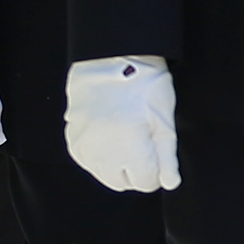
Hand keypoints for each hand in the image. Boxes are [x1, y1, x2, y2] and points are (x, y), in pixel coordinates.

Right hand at [65, 55, 177, 191]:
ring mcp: (85, 146)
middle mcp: (103, 149)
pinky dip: (101, 158)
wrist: (110, 59)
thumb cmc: (143, 85)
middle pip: (124, 183)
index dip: (156, 171)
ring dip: (118, 167)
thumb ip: (167, 156)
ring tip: (126, 139)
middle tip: (143, 145)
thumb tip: (169, 183)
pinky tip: (110, 137)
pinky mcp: (73, 141)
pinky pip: (90, 164)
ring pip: (105, 177)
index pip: (145, 182)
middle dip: (137, 171)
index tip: (157, 155)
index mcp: (129, 144)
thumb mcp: (164, 118)